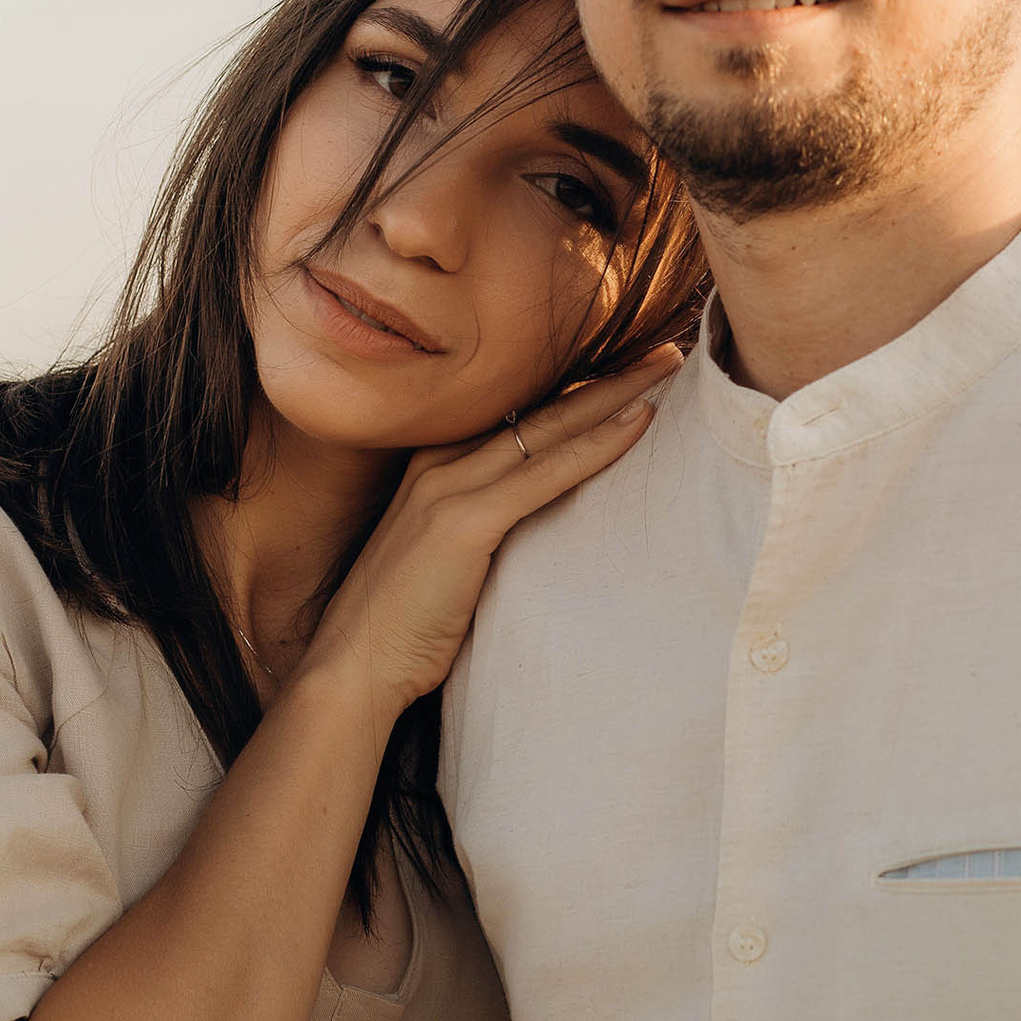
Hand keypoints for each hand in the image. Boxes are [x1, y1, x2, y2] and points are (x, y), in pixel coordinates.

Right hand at [303, 347, 679, 722]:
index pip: (520, 416)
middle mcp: (440, 463)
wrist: (352, 668)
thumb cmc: (402, 625)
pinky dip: (596, 445)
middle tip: (667, 352)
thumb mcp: (448, 560)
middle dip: (609, 377)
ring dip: (616, 394)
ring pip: (550, 428)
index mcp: (435, 467)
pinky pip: (545, 474)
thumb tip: (540, 524)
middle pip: (542, 409)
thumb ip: (484, 528)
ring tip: (669, 366)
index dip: (577, 393)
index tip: (630, 372)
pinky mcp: (462, 522)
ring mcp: (447, 488)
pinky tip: (639, 422)